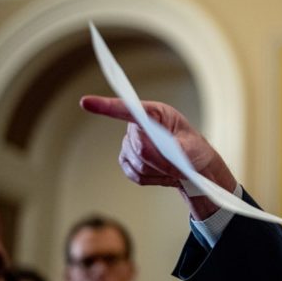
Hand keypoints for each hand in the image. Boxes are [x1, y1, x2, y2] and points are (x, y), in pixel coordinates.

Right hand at [80, 96, 235, 219]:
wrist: (195, 168)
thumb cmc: (195, 150)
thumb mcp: (192, 148)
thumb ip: (172, 149)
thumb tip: (148, 150)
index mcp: (156, 113)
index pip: (129, 109)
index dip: (107, 106)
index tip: (86, 102)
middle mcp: (138, 125)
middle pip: (137, 145)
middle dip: (159, 159)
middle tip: (178, 165)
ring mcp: (130, 144)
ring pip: (136, 162)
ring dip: (157, 170)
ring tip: (174, 168)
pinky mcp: (128, 161)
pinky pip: (134, 174)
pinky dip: (151, 178)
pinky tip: (163, 174)